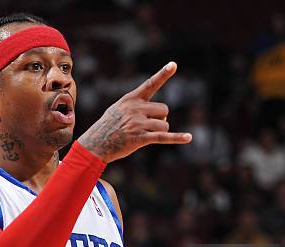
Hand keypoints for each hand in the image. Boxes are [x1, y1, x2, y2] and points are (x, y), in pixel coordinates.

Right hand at [77, 62, 191, 162]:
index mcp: (131, 99)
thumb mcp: (118, 109)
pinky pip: (163, 137)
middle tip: (147, 126)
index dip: (163, 74)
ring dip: (159, 131)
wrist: (95, 144)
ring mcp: (138, 124)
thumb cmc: (107, 126)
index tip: (174, 64)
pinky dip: (177, 138)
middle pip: (164, 110)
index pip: (150, 84)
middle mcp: (136, 109)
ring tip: (143, 135)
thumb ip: (136, 105)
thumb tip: (160, 113)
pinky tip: (189, 138)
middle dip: (160, 118)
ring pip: (164, 124)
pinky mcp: (140, 138)